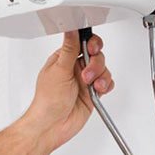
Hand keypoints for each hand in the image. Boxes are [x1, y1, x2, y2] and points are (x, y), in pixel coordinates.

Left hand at [22, 30, 113, 151]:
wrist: (52, 125)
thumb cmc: (47, 101)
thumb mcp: (59, 70)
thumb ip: (69, 49)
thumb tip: (71, 28)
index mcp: (63, 60)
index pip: (81, 42)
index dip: (90, 44)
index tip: (91, 49)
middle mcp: (74, 68)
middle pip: (96, 54)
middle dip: (95, 63)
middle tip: (87, 74)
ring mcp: (84, 81)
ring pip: (103, 69)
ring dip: (100, 75)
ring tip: (91, 85)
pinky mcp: (92, 93)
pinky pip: (106, 83)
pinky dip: (106, 85)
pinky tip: (98, 89)